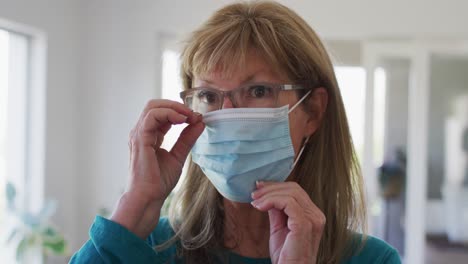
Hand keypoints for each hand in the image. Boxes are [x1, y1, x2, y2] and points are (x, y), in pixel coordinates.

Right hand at [111, 99, 203, 237]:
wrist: (149, 196)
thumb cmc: (159, 181)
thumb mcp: (179, 155)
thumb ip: (187, 138)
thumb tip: (200, 123)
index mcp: (150, 135)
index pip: (162, 113)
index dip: (180, 111)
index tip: (196, 118)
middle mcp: (142, 131)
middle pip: (155, 105)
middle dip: (176, 105)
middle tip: (193, 114)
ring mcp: (139, 134)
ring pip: (152, 106)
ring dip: (174, 107)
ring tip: (189, 116)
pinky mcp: (140, 138)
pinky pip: (152, 116)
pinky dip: (168, 113)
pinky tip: (181, 120)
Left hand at [251, 181, 325, 263]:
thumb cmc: (286, 256)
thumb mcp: (279, 228)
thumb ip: (277, 212)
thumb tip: (268, 196)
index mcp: (312, 215)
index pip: (296, 191)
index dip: (276, 186)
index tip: (259, 188)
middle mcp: (316, 215)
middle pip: (294, 188)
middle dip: (271, 188)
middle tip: (254, 194)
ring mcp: (312, 219)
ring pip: (290, 193)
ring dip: (268, 194)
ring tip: (255, 202)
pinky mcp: (304, 224)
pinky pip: (287, 202)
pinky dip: (271, 201)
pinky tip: (260, 207)